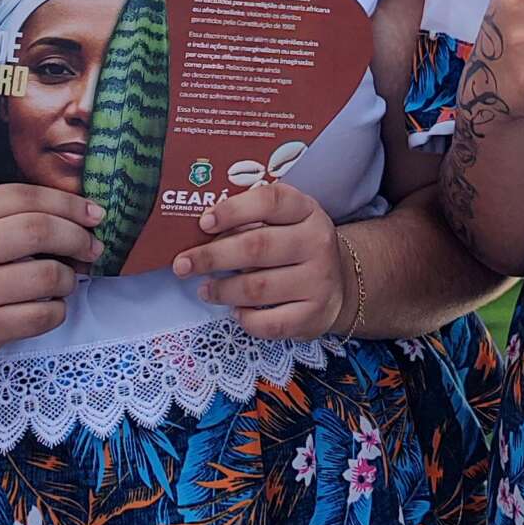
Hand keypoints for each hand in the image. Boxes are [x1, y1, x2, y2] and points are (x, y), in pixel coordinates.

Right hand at [0, 185, 103, 374]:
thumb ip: (6, 214)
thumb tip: (79, 214)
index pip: (22, 196)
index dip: (67, 202)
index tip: (93, 214)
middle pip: (37, 230)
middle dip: (77, 237)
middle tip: (91, 247)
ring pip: (45, 275)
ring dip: (68, 278)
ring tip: (65, 280)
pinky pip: (41, 316)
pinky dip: (58, 310)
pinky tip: (50, 306)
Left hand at [174, 178, 349, 340]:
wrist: (340, 282)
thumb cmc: (297, 246)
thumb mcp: (286, 222)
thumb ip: (251, 221)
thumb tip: (201, 232)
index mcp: (307, 211)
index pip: (270, 201)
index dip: (233, 210)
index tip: (204, 223)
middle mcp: (317, 242)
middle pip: (256, 247)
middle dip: (211, 256)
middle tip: (183, 264)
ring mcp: (318, 281)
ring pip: (258, 288)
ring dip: (223, 290)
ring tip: (206, 289)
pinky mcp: (314, 315)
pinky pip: (269, 323)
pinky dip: (245, 319)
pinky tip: (236, 311)